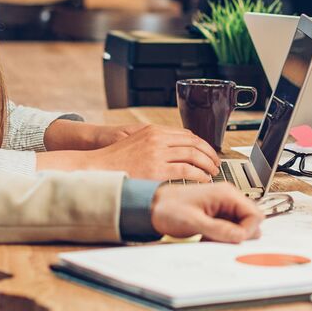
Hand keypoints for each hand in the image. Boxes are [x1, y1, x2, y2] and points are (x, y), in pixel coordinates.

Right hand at [37, 125, 220, 180]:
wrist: (96, 168)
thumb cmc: (115, 160)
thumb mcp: (137, 142)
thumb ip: (156, 143)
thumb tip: (178, 150)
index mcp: (154, 131)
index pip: (187, 134)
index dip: (202, 144)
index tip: (209, 152)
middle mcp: (157, 139)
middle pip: (194, 143)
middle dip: (209, 154)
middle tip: (216, 163)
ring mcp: (157, 154)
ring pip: (193, 156)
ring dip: (207, 165)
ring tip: (212, 172)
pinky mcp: (156, 170)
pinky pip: (186, 171)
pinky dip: (199, 175)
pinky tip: (203, 179)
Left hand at [149, 183, 263, 242]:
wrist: (152, 206)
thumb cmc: (168, 207)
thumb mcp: (194, 221)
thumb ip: (219, 229)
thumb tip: (240, 236)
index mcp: (226, 194)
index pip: (254, 214)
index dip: (247, 230)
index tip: (234, 240)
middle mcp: (228, 198)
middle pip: (250, 221)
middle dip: (239, 235)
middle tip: (221, 240)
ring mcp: (223, 206)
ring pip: (240, 226)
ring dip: (230, 237)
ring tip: (212, 238)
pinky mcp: (217, 214)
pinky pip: (229, 228)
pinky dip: (223, 237)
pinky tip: (208, 237)